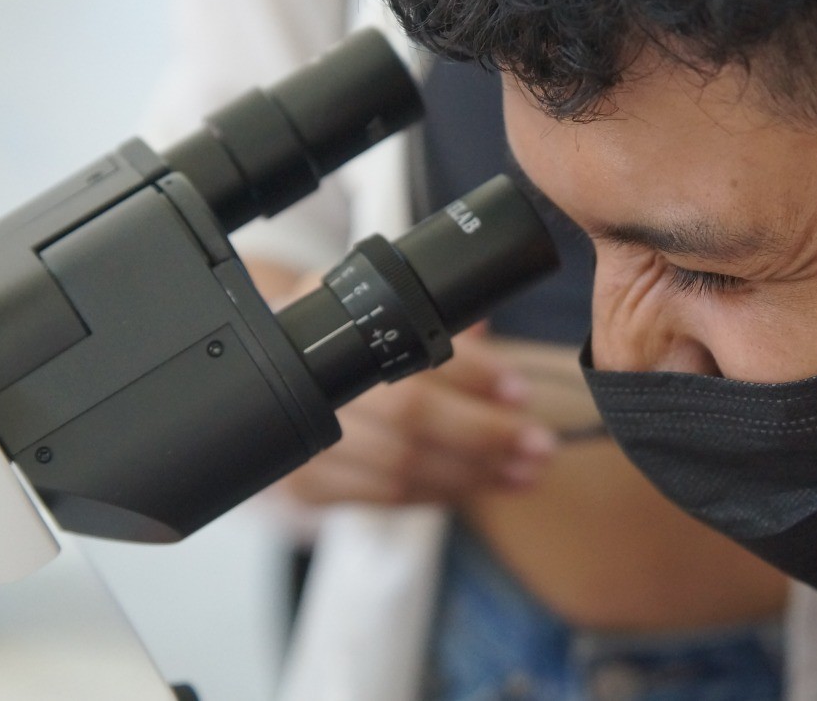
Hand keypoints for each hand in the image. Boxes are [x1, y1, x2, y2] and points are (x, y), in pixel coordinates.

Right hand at [282, 327, 557, 505]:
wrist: (279, 383)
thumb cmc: (350, 348)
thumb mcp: (387, 318)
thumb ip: (435, 323)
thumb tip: (489, 324)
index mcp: (332, 321)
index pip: (413, 353)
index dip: (474, 372)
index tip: (519, 390)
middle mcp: (308, 379)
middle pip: (409, 414)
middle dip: (483, 434)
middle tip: (537, 445)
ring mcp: (301, 437)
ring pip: (402, 465)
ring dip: (472, 474)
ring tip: (522, 472)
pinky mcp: (306, 484)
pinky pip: (386, 497)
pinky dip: (438, 493)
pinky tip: (476, 485)